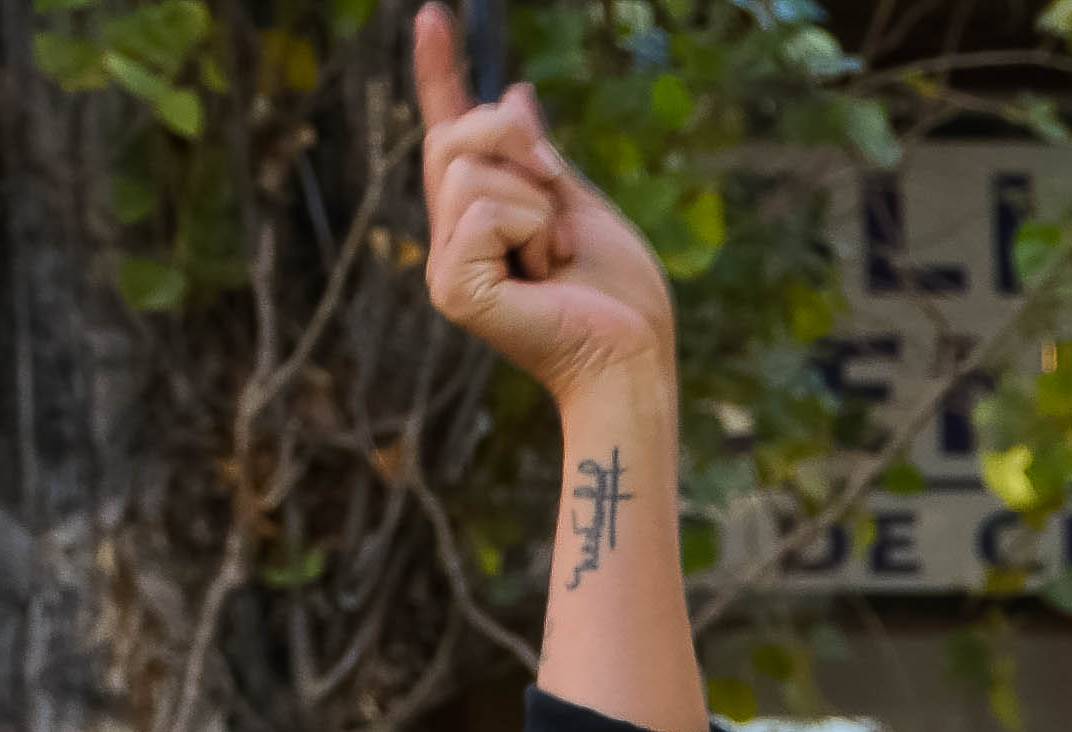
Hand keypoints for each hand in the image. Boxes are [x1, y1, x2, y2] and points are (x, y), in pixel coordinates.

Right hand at [412, 4, 672, 399]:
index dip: (441, 73)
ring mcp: (446, 262)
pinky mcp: (452, 287)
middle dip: (516, 143)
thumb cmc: (621, 298)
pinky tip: (545, 273)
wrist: (636, 357)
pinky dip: (532, 230)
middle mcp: (453, 234)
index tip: (435, 16)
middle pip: (455, 136)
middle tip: (557, 191)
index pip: (449, 131)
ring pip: (470, 170)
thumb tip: (514, 92)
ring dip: (536, 203)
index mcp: (483, 214)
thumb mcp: (581, 204)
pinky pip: (484, 209)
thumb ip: (539, 156)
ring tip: (556, 257)